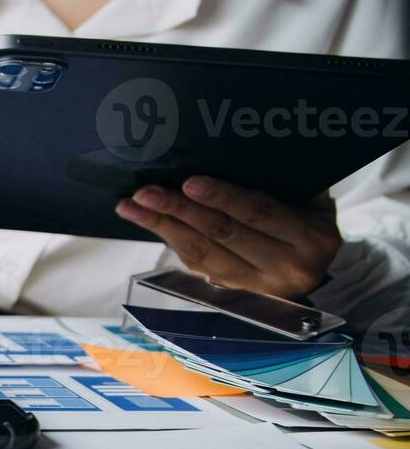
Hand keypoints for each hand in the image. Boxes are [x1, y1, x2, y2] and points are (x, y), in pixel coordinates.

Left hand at [117, 176, 340, 299]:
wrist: (316, 265)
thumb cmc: (309, 217)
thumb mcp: (310, 198)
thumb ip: (279, 182)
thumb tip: (225, 154)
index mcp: (311, 238)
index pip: (258, 213)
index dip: (222, 197)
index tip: (188, 182)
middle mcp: (288, 268)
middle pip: (223, 235)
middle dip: (179, 211)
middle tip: (144, 193)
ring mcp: (260, 287)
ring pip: (203, 254)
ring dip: (162, 228)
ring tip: (131, 206)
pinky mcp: (236, 294)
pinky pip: (197, 265)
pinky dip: (172, 240)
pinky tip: (149, 222)